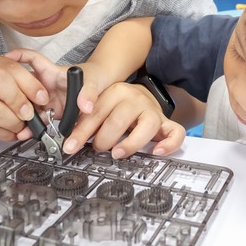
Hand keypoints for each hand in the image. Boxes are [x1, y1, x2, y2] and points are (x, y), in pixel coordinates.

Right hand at [0, 51, 48, 143]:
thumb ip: (3, 81)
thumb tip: (36, 97)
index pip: (9, 67)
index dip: (31, 84)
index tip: (42, 98)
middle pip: (3, 82)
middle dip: (22, 102)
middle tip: (30, 114)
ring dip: (13, 122)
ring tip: (19, 127)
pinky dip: (2, 133)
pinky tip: (7, 134)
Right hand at [3, 49, 107, 127]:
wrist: (102, 90)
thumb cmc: (94, 77)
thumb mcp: (92, 82)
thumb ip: (88, 93)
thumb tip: (86, 106)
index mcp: (51, 72)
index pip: (31, 59)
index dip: (17, 56)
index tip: (5, 58)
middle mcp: (45, 85)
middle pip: (22, 86)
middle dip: (13, 94)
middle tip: (6, 103)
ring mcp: (46, 99)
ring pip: (28, 105)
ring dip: (21, 115)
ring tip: (14, 124)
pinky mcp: (51, 113)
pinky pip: (39, 120)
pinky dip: (33, 128)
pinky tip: (27, 133)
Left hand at [61, 82, 184, 158]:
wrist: (142, 96)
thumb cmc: (116, 107)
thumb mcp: (99, 107)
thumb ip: (86, 121)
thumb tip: (70, 142)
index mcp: (116, 92)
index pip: (95, 113)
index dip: (80, 132)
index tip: (70, 147)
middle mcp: (136, 99)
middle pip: (118, 120)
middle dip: (103, 140)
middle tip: (97, 149)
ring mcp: (152, 110)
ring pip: (146, 126)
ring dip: (129, 143)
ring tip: (117, 153)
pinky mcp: (166, 123)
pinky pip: (175, 132)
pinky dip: (168, 144)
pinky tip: (157, 152)